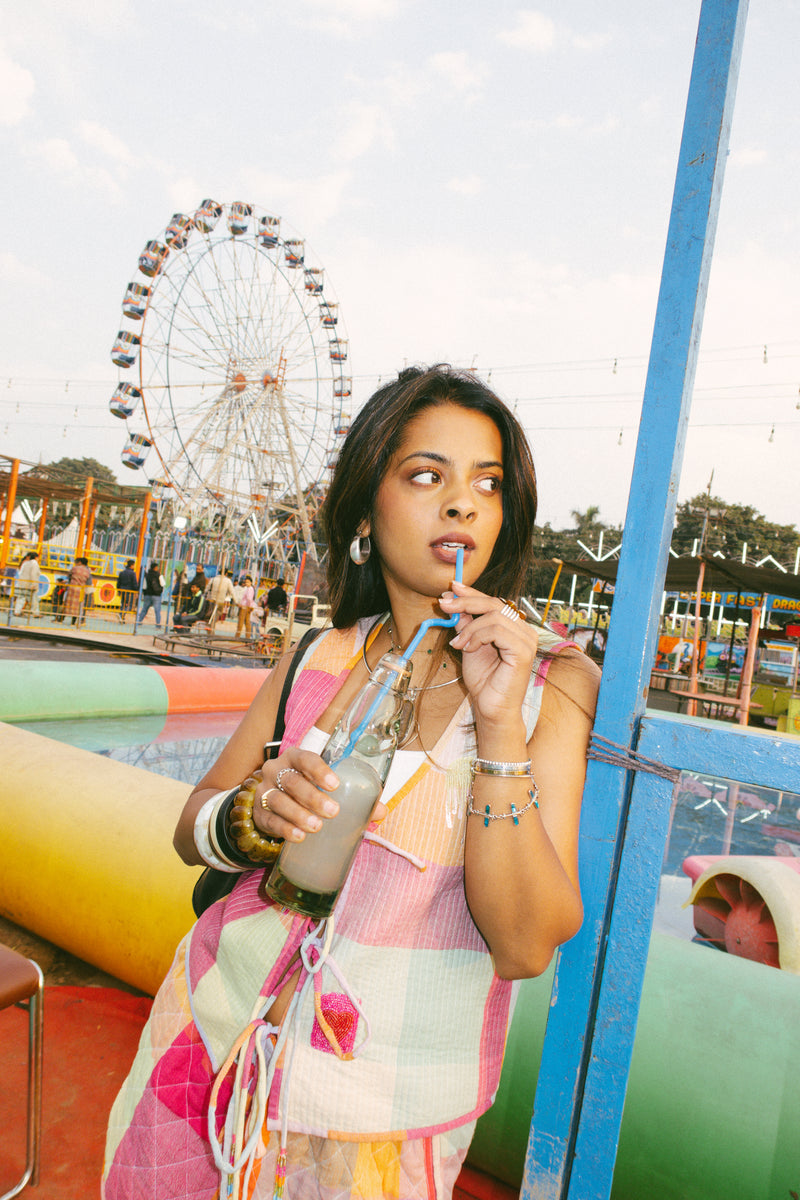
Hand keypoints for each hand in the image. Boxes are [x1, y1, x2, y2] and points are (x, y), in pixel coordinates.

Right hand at [253, 749, 387, 841]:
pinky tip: (298, 836)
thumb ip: (353, 796)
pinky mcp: (259, 813)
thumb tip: (380, 811)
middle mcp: (276, 770)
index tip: (335, 784)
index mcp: (295, 758)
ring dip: (297, 814)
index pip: (305, 758)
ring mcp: (264, 791)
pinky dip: (284, 829)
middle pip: (291, 780)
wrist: (273, 804)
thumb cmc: (307, 789)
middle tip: (333, 811)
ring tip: (316, 826)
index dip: (319, 770)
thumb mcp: (324, 786)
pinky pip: (269, 820)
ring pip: (277, 800)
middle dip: (312, 796)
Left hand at [439, 582, 537, 723]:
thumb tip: (453, 601)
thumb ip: (466, 624)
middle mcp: (524, 631)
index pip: (494, 602)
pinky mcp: (524, 651)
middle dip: (466, 602)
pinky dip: (477, 637)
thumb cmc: (484, 680)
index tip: (452, 588)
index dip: (472, 593)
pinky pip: (497, 631)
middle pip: (495, 603)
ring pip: (494, 616)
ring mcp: (527, 640)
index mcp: (514, 627)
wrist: (491, 708)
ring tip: (458, 644)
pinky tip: (469, 649)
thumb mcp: (469, 644)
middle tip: (445, 604)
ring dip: (470, 628)